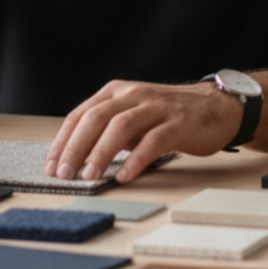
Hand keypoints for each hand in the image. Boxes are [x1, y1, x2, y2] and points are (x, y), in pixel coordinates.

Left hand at [44, 78, 243, 184]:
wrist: (216, 107)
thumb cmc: (169, 116)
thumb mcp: (133, 116)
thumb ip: (108, 130)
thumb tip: (76, 156)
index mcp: (117, 92)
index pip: (81, 114)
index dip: (63, 140)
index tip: (51, 164)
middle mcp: (134, 95)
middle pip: (96, 118)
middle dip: (76, 147)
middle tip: (64, 173)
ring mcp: (156, 108)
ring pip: (121, 126)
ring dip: (100, 153)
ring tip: (89, 176)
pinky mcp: (178, 123)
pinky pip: (153, 141)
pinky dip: (136, 160)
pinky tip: (125, 176)